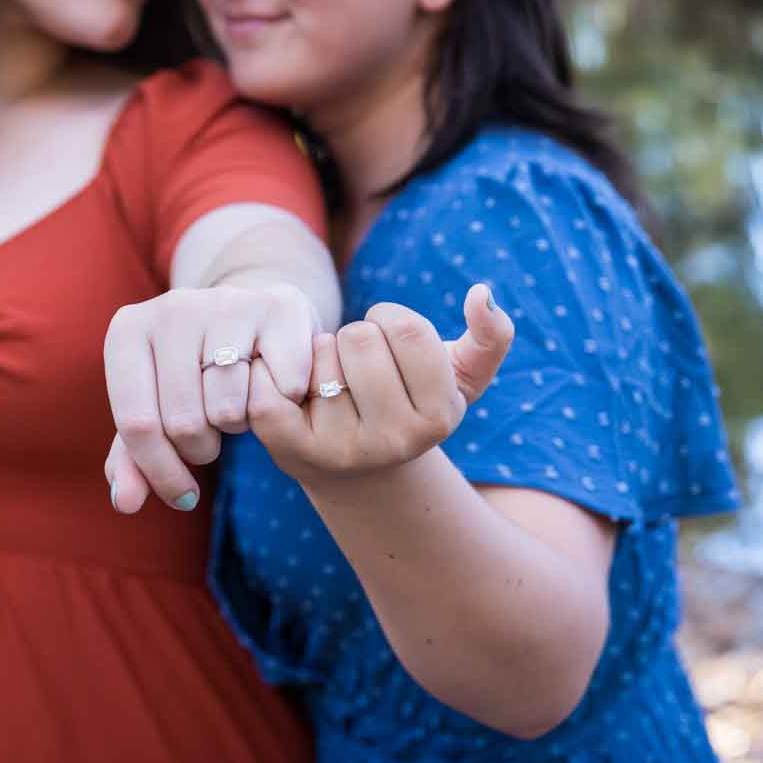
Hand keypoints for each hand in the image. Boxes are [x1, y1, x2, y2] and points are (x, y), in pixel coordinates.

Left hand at [103, 282, 317, 512]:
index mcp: (127, 331)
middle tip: (212, 434)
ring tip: (237, 404)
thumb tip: (125, 502)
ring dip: (239, 426)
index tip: (182, 497)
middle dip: (201, 448)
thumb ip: (132, 459)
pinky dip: (281, 404)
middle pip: (183, 422)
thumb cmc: (192, 374)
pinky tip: (272, 387)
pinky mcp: (279, 307)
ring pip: (229, 409)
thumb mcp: (155, 410)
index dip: (161, 473)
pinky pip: (280, 390)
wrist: (250, 318)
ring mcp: (227, 303)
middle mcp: (172, 307)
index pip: (136, 424)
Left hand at [245, 284, 512, 484]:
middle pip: (360, 338)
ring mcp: (340, 450)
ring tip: (332, 383)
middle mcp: (393, 443)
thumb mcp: (459, 377)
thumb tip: (483, 293)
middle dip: (356, 336)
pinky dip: (274, 370)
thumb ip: (491, 336)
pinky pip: (271, 385)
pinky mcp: (289, 449)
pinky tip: (293, 386)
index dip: (391, 320)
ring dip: (321, 354)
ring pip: (319, 353)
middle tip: (358, 367)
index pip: (409, 329)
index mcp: (438, 419)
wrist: (357, 469)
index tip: (391, 342)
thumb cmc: (410, 405)